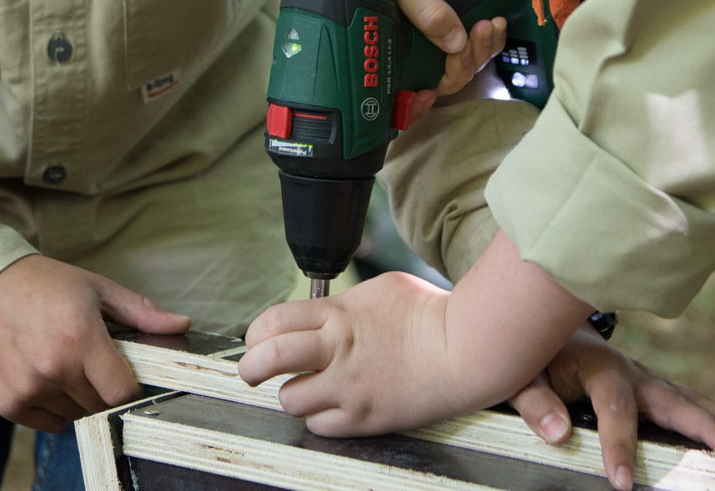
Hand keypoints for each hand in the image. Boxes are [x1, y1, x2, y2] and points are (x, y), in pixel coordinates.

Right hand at [0, 254, 189, 431]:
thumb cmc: (43, 284)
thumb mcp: (95, 288)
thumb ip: (140, 312)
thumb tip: (182, 325)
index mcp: (80, 339)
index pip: (123, 392)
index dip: (129, 385)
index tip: (123, 371)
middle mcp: (54, 369)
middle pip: (100, 406)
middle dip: (103, 388)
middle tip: (89, 359)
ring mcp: (28, 389)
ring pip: (76, 416)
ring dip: (78, 398)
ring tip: (63, 362)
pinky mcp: (8, 404)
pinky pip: (48, 423)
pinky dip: (53, 407)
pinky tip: (44, 376)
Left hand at [239, 271, 476, 435]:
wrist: (465, 350)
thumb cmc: (430, 313)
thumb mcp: (381, 288)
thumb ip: (344, 303)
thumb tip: (324, 310)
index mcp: (338, 315)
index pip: (273, 322)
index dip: (256, 333)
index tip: (256, 340)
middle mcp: (337, 351)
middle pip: (267, 360)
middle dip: (249, 368)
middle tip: (251, 371)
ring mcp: (349, 388)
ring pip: (290, 400)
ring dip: (292, 395)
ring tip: (304, 389)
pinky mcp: (364, 417)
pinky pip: (320, 426)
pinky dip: (319, 418)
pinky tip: (332, 406)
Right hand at [365, 0, 519, 115]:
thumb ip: (426, 8)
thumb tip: (455, 45)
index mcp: (386, 39)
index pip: (399, 87)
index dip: (415, 100)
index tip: (430, 95)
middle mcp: (409, 44)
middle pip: (439, 79)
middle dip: (462, 66)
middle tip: (474, 35)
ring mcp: (437, 37)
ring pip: (463, 66)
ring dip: (482, 52)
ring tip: (491, 24)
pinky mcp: (460, 25)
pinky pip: (479, 48)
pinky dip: (492, 42)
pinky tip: (497, 23)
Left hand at [508, 331, 714, 490]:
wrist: (540, 324)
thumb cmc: (531, 356)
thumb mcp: (519, 376)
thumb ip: (536, 403)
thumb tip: (559, 433)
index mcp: (596, 364)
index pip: (613, 406)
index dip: (619, 444)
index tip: (623, 481)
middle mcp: (628, 369)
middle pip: (670, 398)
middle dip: (702, 425)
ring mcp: (643, 378)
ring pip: (687, 400)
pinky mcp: (650, 388)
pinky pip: (685, 403)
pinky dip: (714, 417)